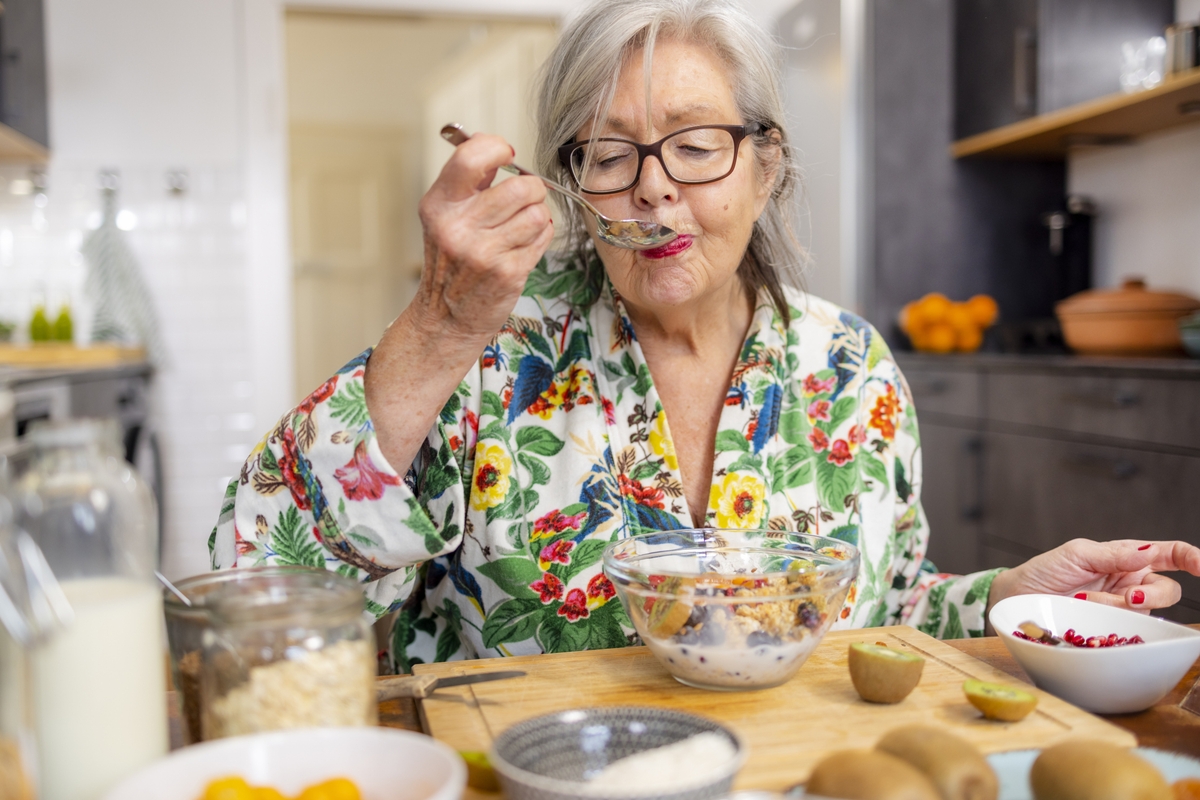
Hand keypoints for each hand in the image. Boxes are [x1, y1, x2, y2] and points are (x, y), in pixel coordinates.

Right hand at [412, 133, 553, 342]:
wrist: (446, 318)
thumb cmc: (451, 264)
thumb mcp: (445, 218)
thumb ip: (469, 183)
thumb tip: (496, 147)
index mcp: (439, 205)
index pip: (471, 157)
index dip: (497, 148)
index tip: (506, 155)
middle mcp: (458, 227)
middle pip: (520, 187)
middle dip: (532, 189)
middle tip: (527, 197)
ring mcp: (484, 252)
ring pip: (537, 213)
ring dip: (538, 215)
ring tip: (524, 225)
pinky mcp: (508, 272)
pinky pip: (542, 238)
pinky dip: (540, 237)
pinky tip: (525, 244)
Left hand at [988, 538, 1199, 614]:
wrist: (1019, 598)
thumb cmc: (1046, 571)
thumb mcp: (1077, 554)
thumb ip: (1114, 554)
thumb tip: (1150, 552)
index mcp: (1127, 557)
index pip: (1169, 555)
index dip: (1193, 559)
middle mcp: (1130, 583)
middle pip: (1167, 591)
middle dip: (1152, 596)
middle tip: (1127, 597)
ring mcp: (1122, 608)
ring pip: (1147, 612)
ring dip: (1118, 607)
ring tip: (1085, 601)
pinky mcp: (1112, 628)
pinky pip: (1127, 628)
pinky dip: (1108, 620)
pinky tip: (1086, 612)